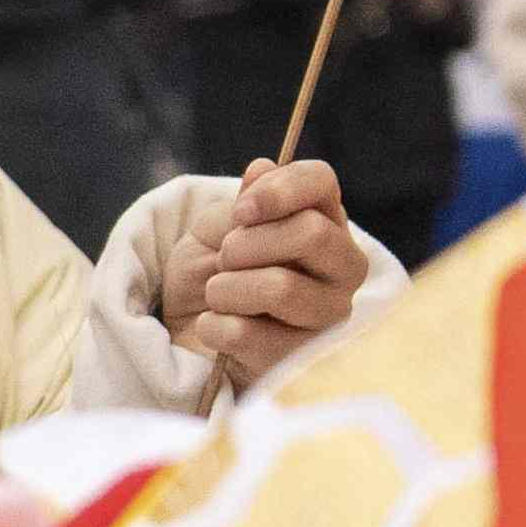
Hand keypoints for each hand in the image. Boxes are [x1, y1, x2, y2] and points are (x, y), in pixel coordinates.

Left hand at [168, 159, 370, 387]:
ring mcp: (330, 314)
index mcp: (322, 220)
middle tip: (224, 259)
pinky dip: (214, 326)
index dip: (278, 189)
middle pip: (312, 233)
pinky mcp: (302, 359)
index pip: (321, 180)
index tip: (241, 211)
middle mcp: (341, 266)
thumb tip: (263, 167)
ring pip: (281, 288)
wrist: (184, 332)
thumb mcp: (214, 229)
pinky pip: (248, 333)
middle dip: (246, 244)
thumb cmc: (208, 272)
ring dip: (226, 288)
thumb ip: (242, 204)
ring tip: (217, 295)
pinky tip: (215, 328)